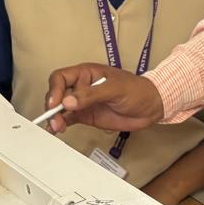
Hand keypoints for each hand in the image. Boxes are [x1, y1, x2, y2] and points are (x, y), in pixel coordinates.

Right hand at [45, 63, 164, 134]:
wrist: (151, 107)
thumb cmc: (136, 90)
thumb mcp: (115, 89)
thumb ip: (91, 95)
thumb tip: (67, 102)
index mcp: (86, 73)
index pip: (62, 77)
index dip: (55, 89)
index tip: (55, 104)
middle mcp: (81, 87)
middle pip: (57, 93)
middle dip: (53, 106)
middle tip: (55, 120)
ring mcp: (82, 103)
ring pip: (61, 109)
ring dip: (55, 118)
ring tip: (56, 128)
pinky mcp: (86, 116)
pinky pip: (68, 119)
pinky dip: (60, 125)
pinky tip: (55, 131)